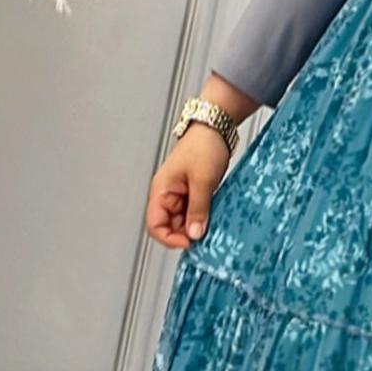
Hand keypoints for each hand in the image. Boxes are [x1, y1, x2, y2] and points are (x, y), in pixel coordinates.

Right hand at [146, 129, 233, 249]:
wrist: (217, 128)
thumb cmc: (203, 145)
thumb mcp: (202, 181)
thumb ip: (197, 210)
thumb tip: (195, 234)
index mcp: (160, 191)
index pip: (155, 226)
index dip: (170, 239)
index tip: (189, 242)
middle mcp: (167, 195)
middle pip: (170, 227)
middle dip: (186, 233)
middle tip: (204, 234)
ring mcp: (180, 195)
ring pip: (184, 221)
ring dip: (196, 225)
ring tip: (211, 221)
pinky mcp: (192, 194)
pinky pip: (194, 213)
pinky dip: (203, 217)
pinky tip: (213, 214)